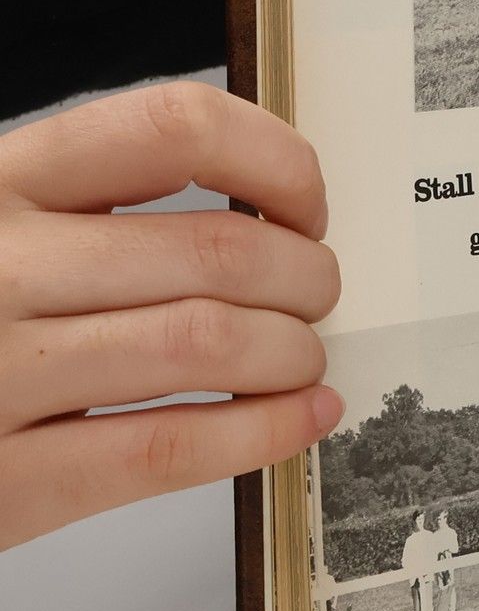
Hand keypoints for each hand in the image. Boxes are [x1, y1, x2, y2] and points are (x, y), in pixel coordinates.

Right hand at [0, 84, 341, 551]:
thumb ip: (106, 211)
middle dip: (304, 276)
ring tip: (300, 358)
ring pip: (206, 341)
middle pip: (215, 246)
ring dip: (291, 351)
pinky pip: (167, 447)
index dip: (274, 162)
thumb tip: (275, 213)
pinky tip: (300, 416)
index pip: (172, 127)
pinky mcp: (3, 483)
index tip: (303, 205)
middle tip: (315, 296)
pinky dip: (264, 430)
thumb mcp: (7, 234)